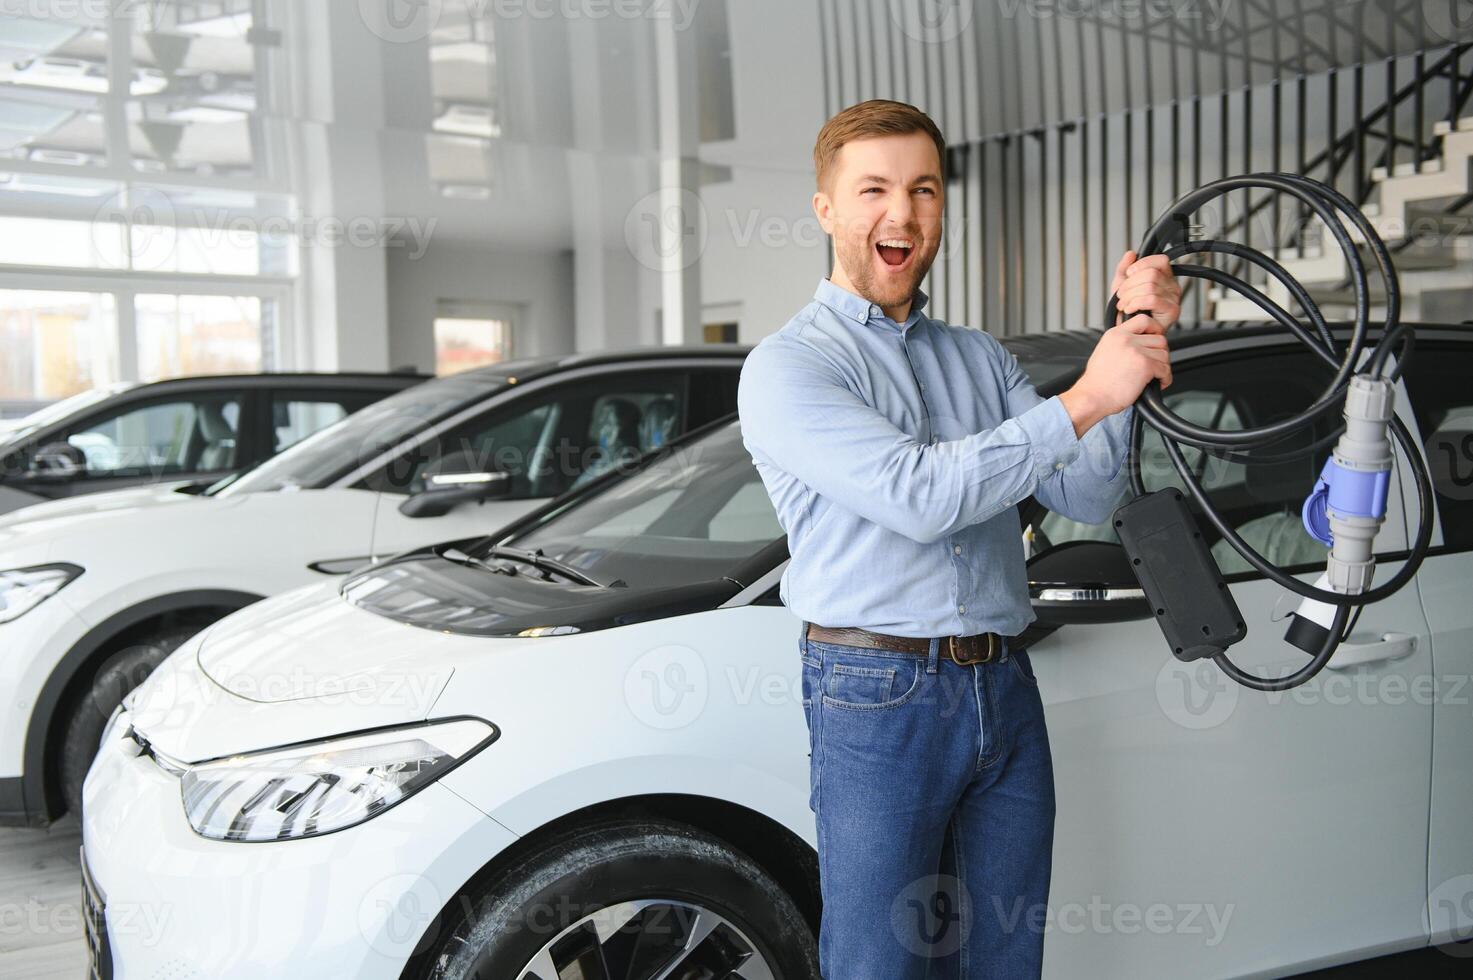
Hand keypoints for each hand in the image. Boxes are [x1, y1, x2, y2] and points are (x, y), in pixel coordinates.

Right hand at [1059, 315, 1171, 435]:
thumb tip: (1140, 343)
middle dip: (1160, 353)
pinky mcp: (1145, 366)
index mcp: (1115, 334)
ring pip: (1164, 354)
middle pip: (1159, 338)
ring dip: (1163, 367)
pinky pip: (1165, 369)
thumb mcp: (1104, 351)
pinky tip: (1157, 383)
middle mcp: (1126, 339)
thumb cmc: (1097, 381)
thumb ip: (1121, 343)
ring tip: (1155, 376)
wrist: (1092, 396)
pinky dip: (1164, 378)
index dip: (1154, 329)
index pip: (1144, 320)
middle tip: (1155, 363)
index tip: (1154, 339)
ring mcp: (1136, 351)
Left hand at [1110, 251, 1181, 330]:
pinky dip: (1135, 303)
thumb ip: (1123, 269)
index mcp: (1164, 278)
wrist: (1127, 333)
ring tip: (1123, 303)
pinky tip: (1129, 309)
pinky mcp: (1171, 312)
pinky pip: (1151, 299)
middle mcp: (1172, 287)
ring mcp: (1174, 300)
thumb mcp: (1121, 286)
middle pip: (1151, 274)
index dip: (1141, 264)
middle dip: (1129, 284)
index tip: (1128, 274)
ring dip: (1130, 295)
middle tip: (1121, 295)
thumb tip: (1131, 254)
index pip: (1160, 261)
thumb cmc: (1127, 311)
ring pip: (1150, 286)